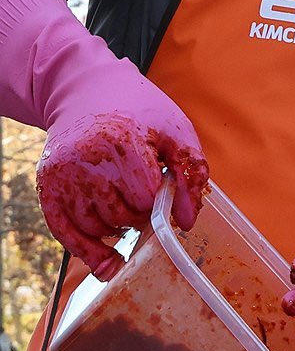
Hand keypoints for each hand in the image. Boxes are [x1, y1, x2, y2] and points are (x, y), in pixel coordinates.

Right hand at [0, 0, 207, 278]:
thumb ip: (190, 174)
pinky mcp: (47, 187)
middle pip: (123, 216)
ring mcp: (63, 175)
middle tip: (143, 193)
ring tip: (124, 201)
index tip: (162, 188)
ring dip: (118, 227)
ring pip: (98, 229)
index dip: (159, 199)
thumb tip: (185, 223)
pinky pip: (67, 235)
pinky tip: (109, 262)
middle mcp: (86, 160)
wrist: (86, 88)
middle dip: (140, 213)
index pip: (146, 197)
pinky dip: (89, 251)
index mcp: (122, 141)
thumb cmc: (139, 111)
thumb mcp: (176, 130)